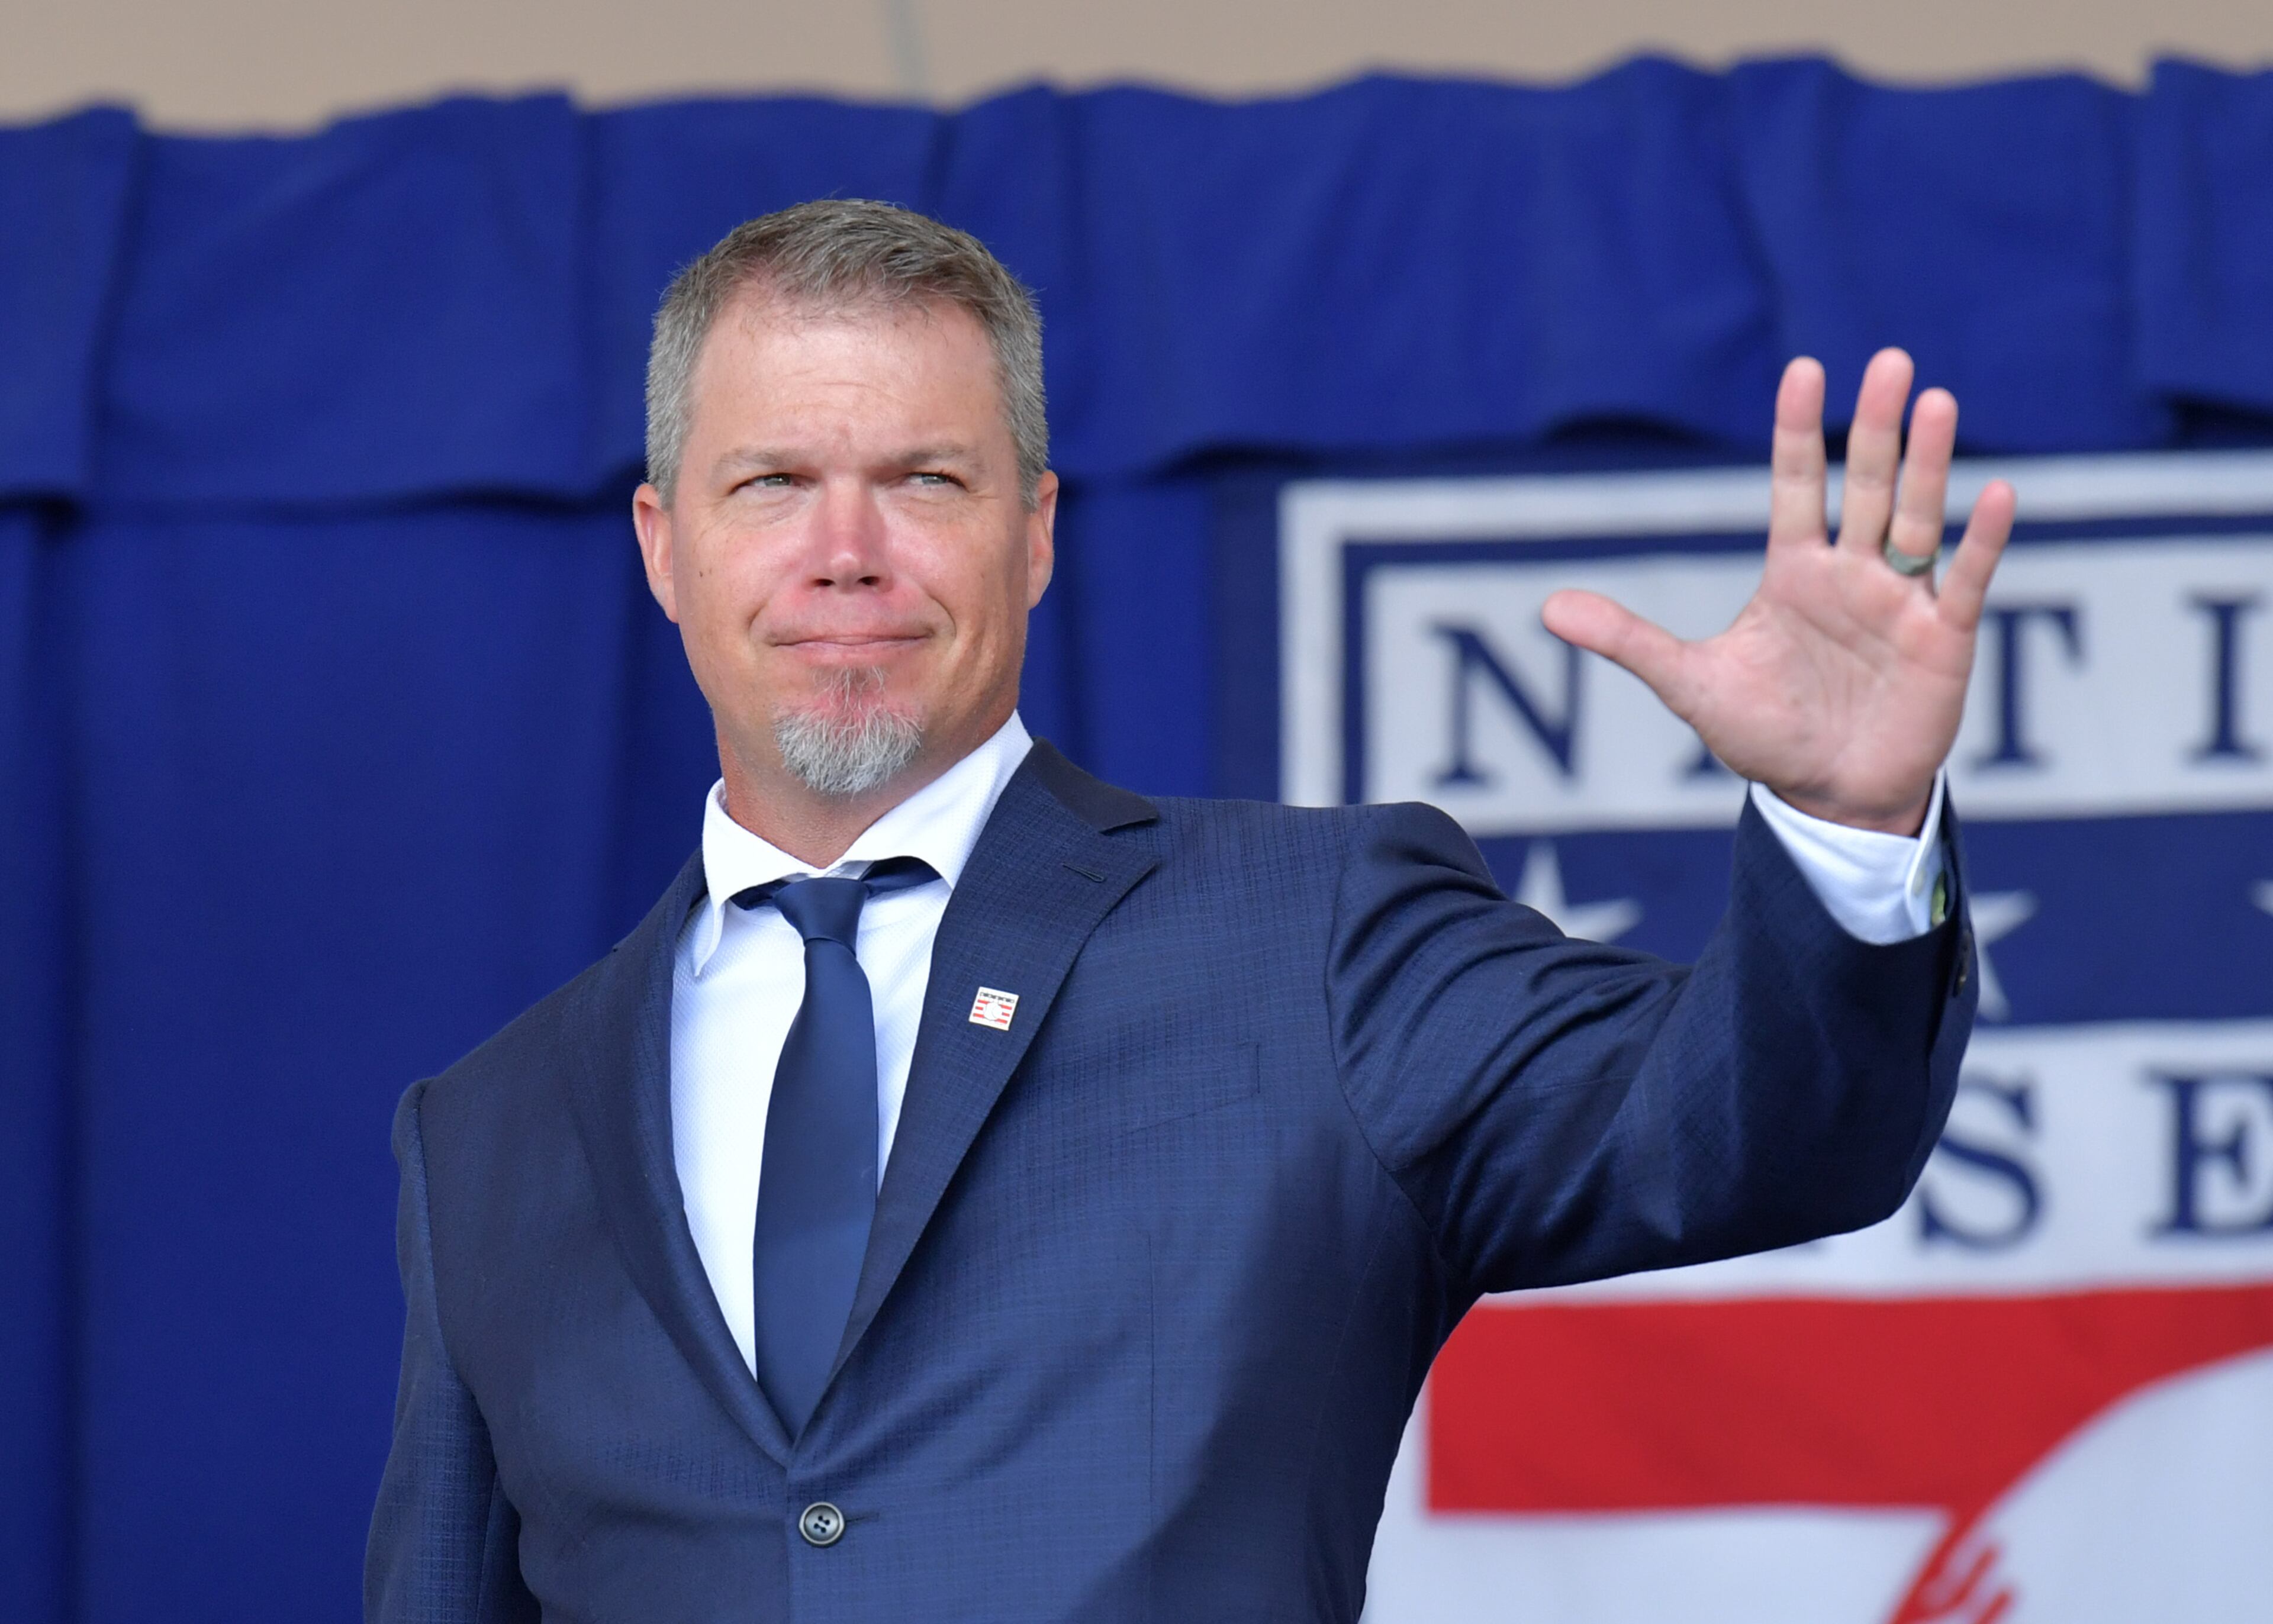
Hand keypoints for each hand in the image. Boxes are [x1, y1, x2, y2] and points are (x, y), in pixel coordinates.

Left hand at [1541, 348, 2015, 834]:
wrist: (1827, 797)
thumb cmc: (1764, 735)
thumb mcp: (1689, 685)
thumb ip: (1628, 641)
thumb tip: (1548, 608)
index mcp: (1793, 573)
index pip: (1797, 485)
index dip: (1799, 430)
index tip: (1803, 369)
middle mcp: (1851, 572)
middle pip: (1866, 485)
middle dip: (1876, 425)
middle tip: (1888, 359)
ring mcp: (1900, 600)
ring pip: (1916, 517)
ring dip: (1929, 463)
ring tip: (1937, 401)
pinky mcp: (1942, 637)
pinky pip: (1964, 578)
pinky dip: (1982, 538)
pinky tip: (1994, 491)